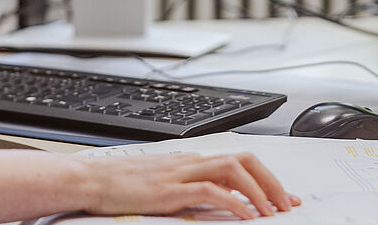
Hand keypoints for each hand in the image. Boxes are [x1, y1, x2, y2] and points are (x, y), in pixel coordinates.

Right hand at [81, 151, 300, 219]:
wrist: (90, 180)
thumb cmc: (119, 185)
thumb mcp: (160, 183)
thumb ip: (186, 187)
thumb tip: (215, 200)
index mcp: (189, 161)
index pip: (238, 160)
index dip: (266, 176)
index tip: (283, 197)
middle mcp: (189, 162)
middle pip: (244, 160)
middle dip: (271, 181)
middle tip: (287, 204)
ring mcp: (180, 174)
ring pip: (233, 171)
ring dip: (259, 191)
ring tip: (272, 212)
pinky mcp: (171, 190)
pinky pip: (212, 191)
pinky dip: (234, 203)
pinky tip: (246, 217)